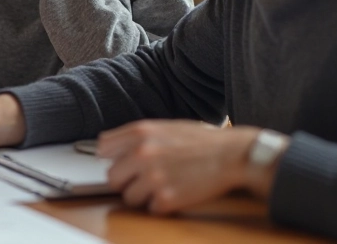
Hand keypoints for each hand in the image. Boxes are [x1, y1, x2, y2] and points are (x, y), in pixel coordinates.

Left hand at [98, 120, 261, 213]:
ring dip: (143, 196)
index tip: (121, 164)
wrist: (233, 155)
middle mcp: (141, 153)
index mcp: (139, 132)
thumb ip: (137, 137)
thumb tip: (109, 149)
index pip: (103, 148)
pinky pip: (150, 209)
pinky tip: (176, 194)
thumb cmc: (202, 141)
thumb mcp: (165, 127)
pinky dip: (161, 206)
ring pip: (129, 197)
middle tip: (144, 180)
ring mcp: (153, 176)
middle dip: (127, 181)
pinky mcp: (166, 198)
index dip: (112, 158)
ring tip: (163, 187)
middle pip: (112, 177)